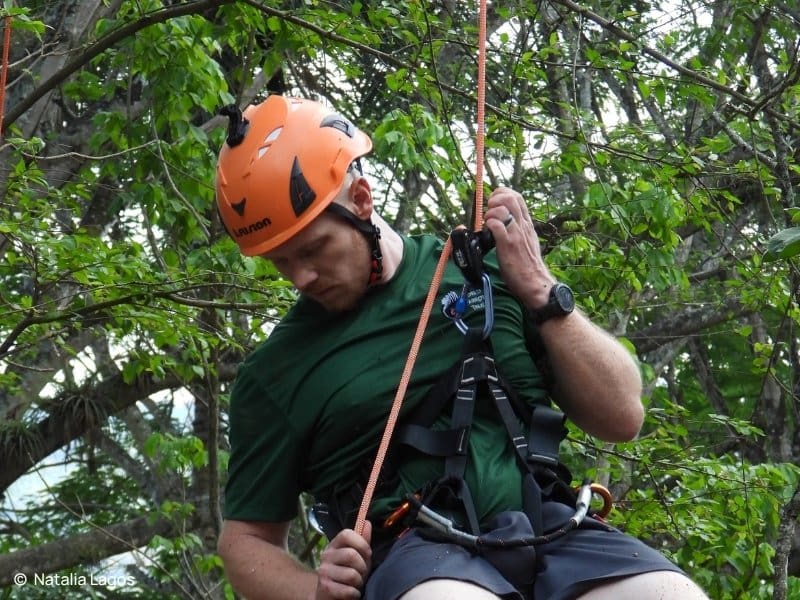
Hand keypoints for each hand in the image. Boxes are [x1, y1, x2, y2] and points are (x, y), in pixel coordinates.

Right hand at [314, 521, 372, 598]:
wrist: (329, 595)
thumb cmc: (347, 573)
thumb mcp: (357, 556)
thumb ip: (362, 540)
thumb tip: (367, 522)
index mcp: (334, 545)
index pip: (346, 534)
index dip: (361, 543)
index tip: (367, 554)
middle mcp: (326, 555)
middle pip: (351, 555)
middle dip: (362, 567)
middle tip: (361, 573)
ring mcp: (324, 572)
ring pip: (351, 575)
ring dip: (359, 582)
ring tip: (355, 584)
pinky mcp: (325, 588)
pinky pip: (348, 590)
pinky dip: (354, 593)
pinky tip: (351, 593)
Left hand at [483, 187, 554, 309]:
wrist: (536, 282)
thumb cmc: (529, 265)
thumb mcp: (528, 241)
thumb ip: (518, 230)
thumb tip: (505, 222)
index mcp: (527, 224)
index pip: (517, 197)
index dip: (502, 194)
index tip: (493, 202)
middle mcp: (523, 226)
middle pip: (510, 198)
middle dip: (495, 199)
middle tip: (489, 211)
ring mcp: (516, 234)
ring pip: (502, 209)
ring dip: (490, 213)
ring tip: (487, 223)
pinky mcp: (508, 245)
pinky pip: (496, 226)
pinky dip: (489, 224)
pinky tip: (488, 232)